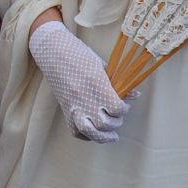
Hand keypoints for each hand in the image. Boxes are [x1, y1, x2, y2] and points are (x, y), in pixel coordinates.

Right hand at [28, 19, 130, 142]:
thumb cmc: (79, 54)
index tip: (124, 106)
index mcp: (96, 83)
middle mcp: (84, 97)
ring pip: (90, 131)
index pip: (116, 108)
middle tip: (117, 117)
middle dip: (115, 123)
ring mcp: (73, 105)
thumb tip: (134, 95)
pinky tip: (94, 131)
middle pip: (105, 123)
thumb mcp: (101, 65)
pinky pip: (76, 131)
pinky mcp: (65, 109)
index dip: (123, 109)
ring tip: (111, 136)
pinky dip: (86, 135)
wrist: (52, 51)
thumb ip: (116, 83)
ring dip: (103, 136)